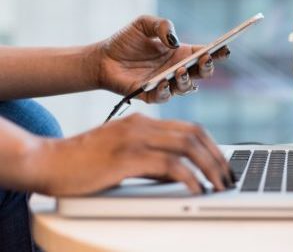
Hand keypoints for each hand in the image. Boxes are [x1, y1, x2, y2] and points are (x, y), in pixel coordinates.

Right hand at [26, 113, 234, 195]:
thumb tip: (180, 175)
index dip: (212, 146)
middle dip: (217, 157)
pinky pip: (169, 165)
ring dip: (209, 167)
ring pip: (187, 146)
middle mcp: (142, 125)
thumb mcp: (123, 156)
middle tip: (228, 177)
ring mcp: (134, 139)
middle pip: (194, 135)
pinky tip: (197, 189)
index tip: (223, 164)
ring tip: (219, 185)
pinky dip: (189, 177)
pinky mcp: (127, 157)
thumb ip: (151, 160)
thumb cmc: (82, 163)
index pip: (190, 128)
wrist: (46, 162)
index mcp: (142, 122)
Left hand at [93, 15, 229, 102]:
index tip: (224, 49)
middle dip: (207, 67)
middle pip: (202, 73)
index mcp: (181, 53)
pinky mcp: (151, 95)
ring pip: (187, 88)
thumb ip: (162, 26)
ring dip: (187, 80)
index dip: (217, 53)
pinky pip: (164, 97)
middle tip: (205, 59)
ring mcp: (166, 84)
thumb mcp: (144, 24)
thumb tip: (174, 41)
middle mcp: (177, 70)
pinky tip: (163, 81)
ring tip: (180, 70)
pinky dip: (166, 90)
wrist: (102, 58)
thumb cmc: (125, 41)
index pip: (205, 54)